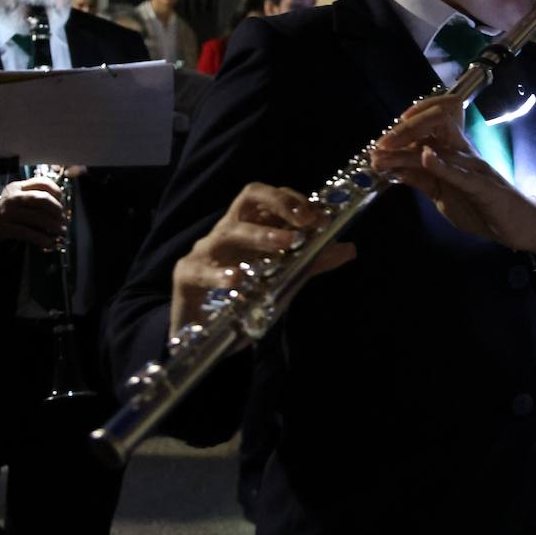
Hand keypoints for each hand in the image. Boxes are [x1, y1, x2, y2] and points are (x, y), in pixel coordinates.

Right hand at [0, 176, 64, 248]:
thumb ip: (37, 198)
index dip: (56, 191)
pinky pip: (28, 233)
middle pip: (41, 199)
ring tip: (60, 231)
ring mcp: (8, 213)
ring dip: (52, 225)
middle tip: (63, 218)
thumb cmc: (11, 210)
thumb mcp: (20, 198)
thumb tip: (61, 210)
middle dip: (56, 209)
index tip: (62, 201)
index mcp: (18, 187)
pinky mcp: (5, 228)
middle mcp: (13, 197)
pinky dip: (41, 239)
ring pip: (36, 217)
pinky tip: (49, 242)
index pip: (42, 182)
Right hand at [169, 183, 351, 338]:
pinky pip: (201, 269)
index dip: (297, 201)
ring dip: (260, 235)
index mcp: (251, 227)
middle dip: (279, 202)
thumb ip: (311, 263)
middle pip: (249, 197)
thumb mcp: (282, 281)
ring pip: (229, 230)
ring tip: (285, 243)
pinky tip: (237, 281)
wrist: (202, 336)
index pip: (272, 198)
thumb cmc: (242, 299)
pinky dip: (220, 274)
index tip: (321, 217)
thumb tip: (348, 248)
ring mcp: (205, 251)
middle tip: (304, 221)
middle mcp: (228, 232)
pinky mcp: (186, 275)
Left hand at [369, 96, 535, 272]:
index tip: (379, 142)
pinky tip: (427, 157)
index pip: (428, 127)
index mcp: (454, 152)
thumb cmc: (483, 208)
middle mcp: (464, 153)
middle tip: (377, 148)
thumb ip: (421, 180)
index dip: (403, 128)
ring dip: (410, 149)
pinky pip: (463, 173)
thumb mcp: (443, 194)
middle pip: (433, 126)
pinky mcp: (484, 187)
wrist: (520, 225)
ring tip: (385, 153)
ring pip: (441, 146)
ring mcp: (475, 167)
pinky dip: (443, 164)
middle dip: (401, 133)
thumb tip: (393, 169)